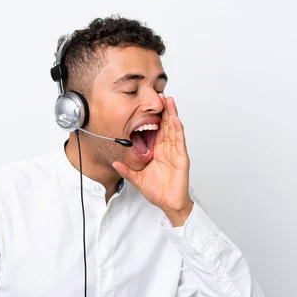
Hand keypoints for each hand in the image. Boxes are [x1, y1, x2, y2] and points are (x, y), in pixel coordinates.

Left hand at [112, 94, 193, 225]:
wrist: (169, 203)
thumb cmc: (158, 191)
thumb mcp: (137, 179)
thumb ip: (126, 171)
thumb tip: (114, 164)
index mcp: (157, 151)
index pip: (156, 130)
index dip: (154, 117)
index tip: (148, 104)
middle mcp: (167, 149)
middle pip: (166, 125)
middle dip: (164, 109)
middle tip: (160, 93)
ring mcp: (176, 152)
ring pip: (174, 129)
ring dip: (172, 114)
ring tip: (169, 100)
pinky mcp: (182, 158)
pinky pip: (179, 141)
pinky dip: (178, 129)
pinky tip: (175, 119)